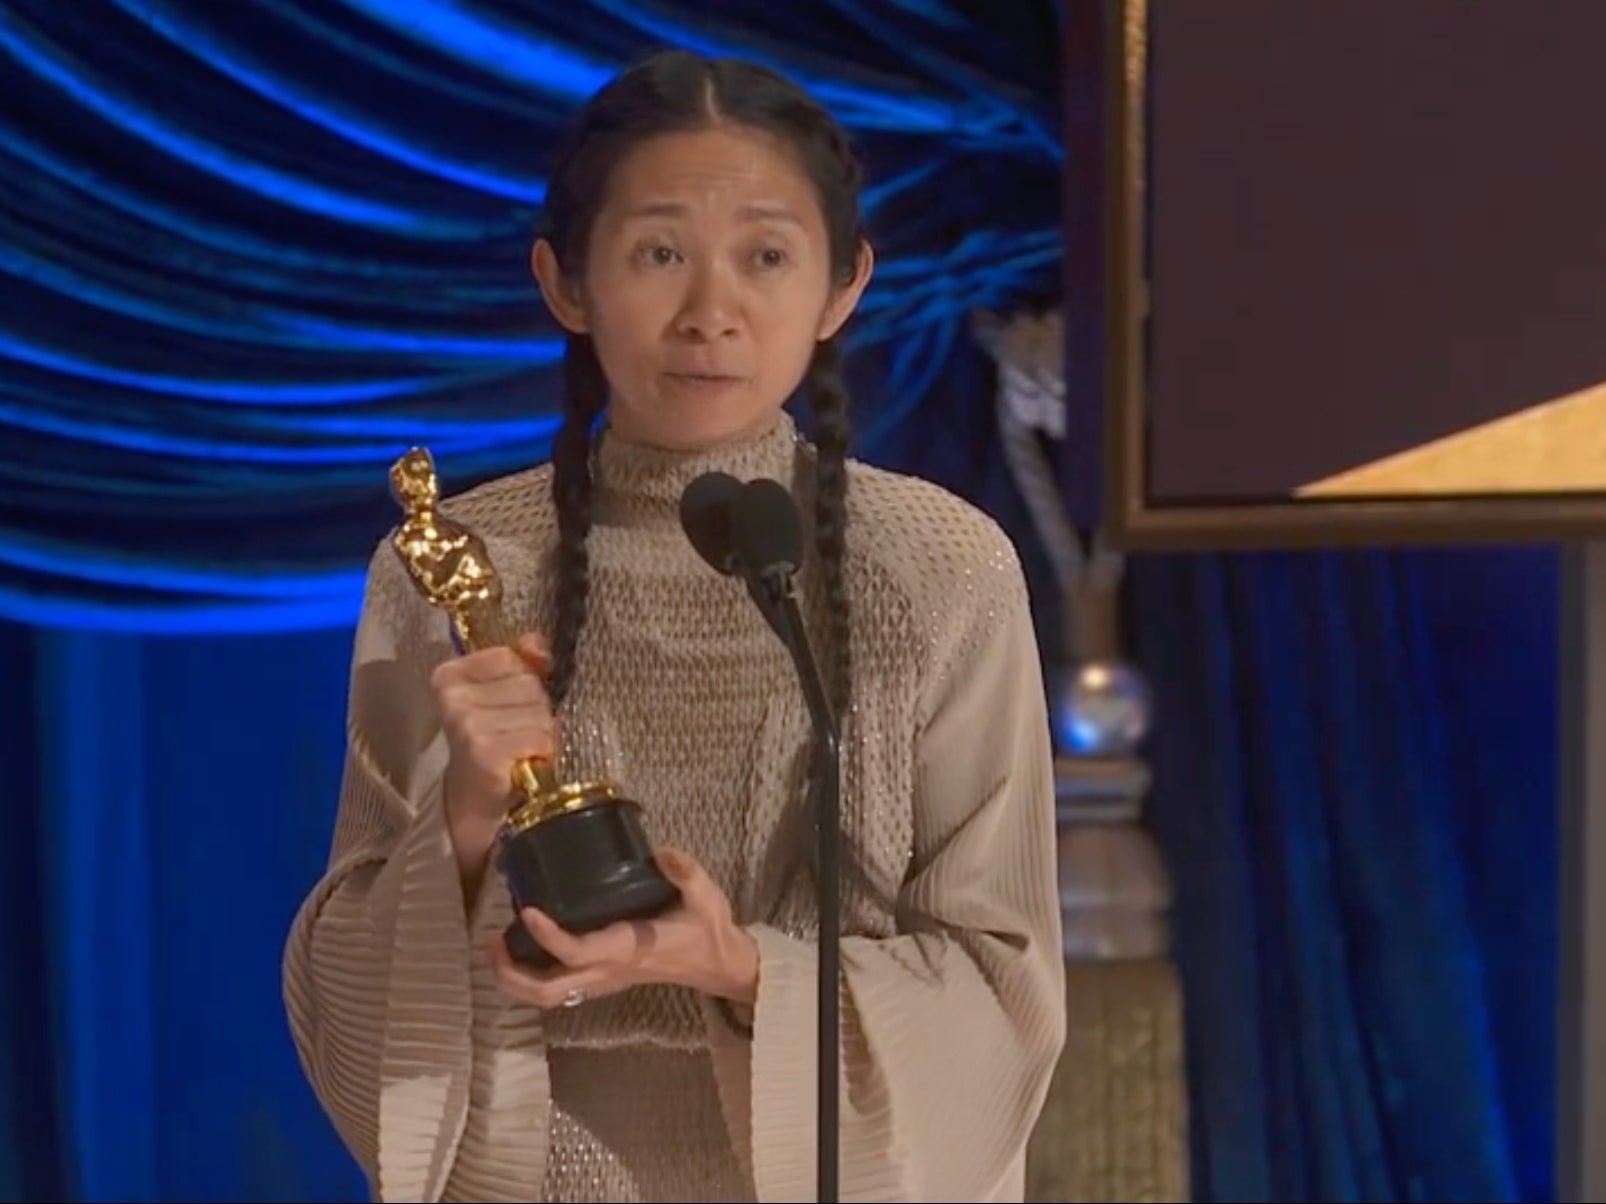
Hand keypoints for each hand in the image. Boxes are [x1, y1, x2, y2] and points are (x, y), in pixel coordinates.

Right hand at [429, 632, 554, 881]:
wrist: (478, 806)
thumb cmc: (496, 745)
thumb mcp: (505, 696)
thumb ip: (520, 662)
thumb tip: (535, 641)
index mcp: (449, 675)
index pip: (510, 656)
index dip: (524, 680)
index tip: (510, 705)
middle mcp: (454, 696)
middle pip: (528, 683)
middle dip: (536, 708)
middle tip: (518, 733)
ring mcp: (468, 723)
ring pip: (539, 710)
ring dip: (541, 733)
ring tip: (522, 750)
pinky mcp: (484, 750)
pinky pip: (537, 737)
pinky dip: (541, 752)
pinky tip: (524, 765)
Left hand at [488, 849, 759, 1008]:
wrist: (719, 966)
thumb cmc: (708, 931)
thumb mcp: (707, 897)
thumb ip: (687, 874)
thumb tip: (662, 852)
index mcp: (630, 949)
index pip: (579, 951)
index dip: (549, 936)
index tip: (527, 910)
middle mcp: (609, 971)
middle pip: (547, 989)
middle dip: (512, 972)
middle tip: (490, 942)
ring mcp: (603, 981)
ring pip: (547, 996)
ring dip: (514, 979)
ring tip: (495, 947)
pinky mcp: (602, 980)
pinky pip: (556, 989)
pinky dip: (529, 977)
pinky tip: (521, 949)